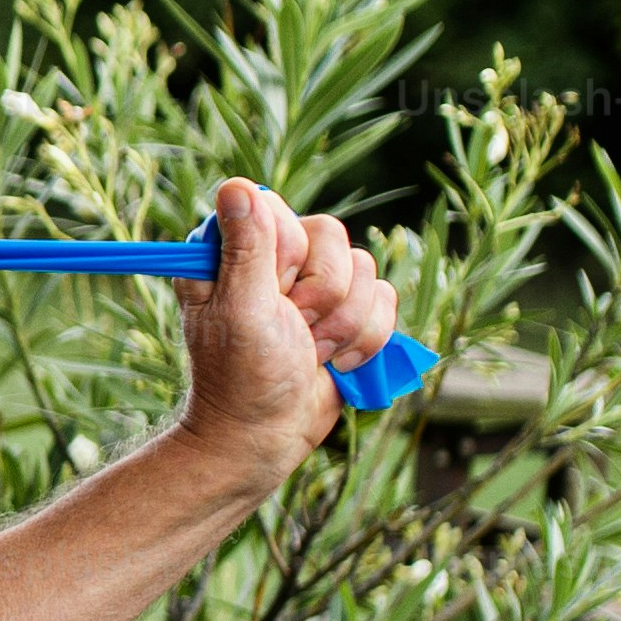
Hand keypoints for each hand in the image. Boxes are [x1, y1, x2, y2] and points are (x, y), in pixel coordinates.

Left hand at [170, 178, 398, 479]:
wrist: (266, 435)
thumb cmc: (242, 377)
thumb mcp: (241, 310)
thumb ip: (246, 249)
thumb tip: (237, 186)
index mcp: (235, 251)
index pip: (281, 210)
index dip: (288, 256)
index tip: (273, 296)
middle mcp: (275, 260)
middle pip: (333, 235)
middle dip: (321, 296)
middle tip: (293, 330)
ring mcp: (314, 285)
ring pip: (365, 270)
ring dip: (344, 324)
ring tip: (311, 352)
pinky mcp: (347, 312)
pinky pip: (385, 299)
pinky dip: (367, 339)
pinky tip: (335, 362)